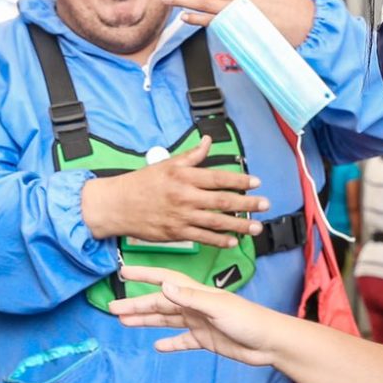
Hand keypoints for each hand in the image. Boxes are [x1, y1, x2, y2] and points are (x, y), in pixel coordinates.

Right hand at [79, 136, 267, 247]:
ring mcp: (181, 216)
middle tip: (265, 205)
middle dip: (247, 204)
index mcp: (184, 176)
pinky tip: (233, 241)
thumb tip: (207, 141)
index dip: (239, 180)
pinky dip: (219, 240)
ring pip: (216, 222)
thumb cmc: (141, 183)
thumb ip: (191, 156)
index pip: (218, 177)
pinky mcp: (175, 233)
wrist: (117, 205)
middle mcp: (185, 196)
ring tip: (256, 227)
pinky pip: (202, 238)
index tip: (256, 182)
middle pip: (222, 200)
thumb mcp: (166, 164)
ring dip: (239, 225)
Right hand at [109, 265, 289, 366]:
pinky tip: (157, 345)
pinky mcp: (206, 340)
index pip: (165, 279)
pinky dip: (170, 343)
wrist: (270, 342)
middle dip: (136, 304)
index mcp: (197, 293)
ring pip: (166, 320)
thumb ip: (190, 296)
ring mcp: (200, 323)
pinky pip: (183, 341)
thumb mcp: (217, 307)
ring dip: (146, 320)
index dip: (144, 275)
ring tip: (124, 322)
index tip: (123, 272)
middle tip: (112, 308)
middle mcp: (195, 306)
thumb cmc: (249, 320)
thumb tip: (163, 285)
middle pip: (159, 303)